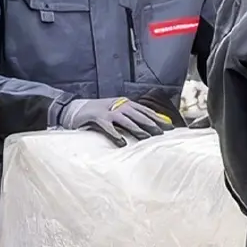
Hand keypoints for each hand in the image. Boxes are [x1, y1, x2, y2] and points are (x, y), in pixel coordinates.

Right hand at [56, 96, 173, 146]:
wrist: (77, 108)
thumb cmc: (100, 113)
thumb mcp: (117, 112)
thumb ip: (130, 117)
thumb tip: (148, 127)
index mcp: (126, 103)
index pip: (145, 110)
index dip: (158, 118)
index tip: (170, 126)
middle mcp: (119, 105)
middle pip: (139, 115)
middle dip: (151, 124)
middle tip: (162, 133)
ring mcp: (108, 111)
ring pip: (126, 120)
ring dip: (137, 129)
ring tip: (147, 138)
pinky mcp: (98, 118)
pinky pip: (109, 127)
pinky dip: (116, 135)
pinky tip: (122, 143)